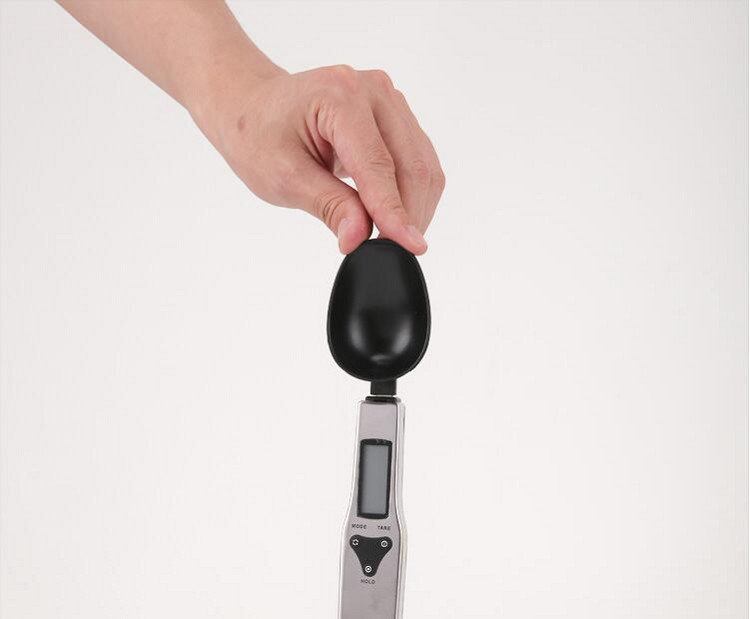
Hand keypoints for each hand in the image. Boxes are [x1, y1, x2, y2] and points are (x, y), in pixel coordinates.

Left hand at [193, 65, 444, 253]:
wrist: (251, 106)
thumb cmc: (257, 134)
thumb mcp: (283, 177)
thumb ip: (329, 206)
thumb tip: (359, 237)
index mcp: (340, 97)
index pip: (379, 166)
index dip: (395, 212)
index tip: (411, 247)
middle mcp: (372, 90)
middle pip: (412, 165)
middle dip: (410, 215)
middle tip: (394, 252)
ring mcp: (388, 99)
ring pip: (423, 164)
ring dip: (415, 206)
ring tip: (391, 237)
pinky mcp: (395, 114)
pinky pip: (418, 159)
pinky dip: (411, 193)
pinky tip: (393, 215)